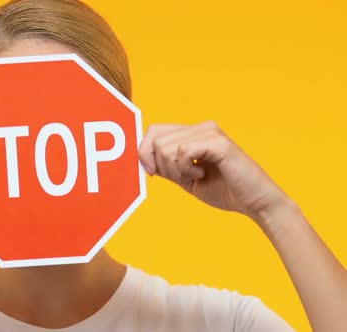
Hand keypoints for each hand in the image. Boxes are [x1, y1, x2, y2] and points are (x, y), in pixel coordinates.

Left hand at [138, 121, 289, 223]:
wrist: (256, 203)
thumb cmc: (224, 191)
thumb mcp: (185, 178)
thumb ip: (165, 166)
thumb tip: (140, 158)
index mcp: (194, 133)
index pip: (154, 131)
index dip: (145, 152)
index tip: (152, 173)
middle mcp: (202, 127)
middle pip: (155, 137)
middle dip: (159, 164)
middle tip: (181, 177)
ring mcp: (210, 132)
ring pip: (166, 146)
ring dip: (174, 169)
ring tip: (195, 176)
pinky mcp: (217, 142)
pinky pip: (182, 151)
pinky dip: (186, 169)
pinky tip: (202, 174)